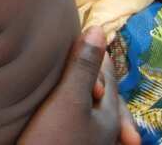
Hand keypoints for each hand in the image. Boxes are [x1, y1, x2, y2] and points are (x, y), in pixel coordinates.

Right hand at [19, 27, 139, 144]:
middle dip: (98, 73)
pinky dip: (71, 107)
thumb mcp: (70, 99)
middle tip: (93, 54)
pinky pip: (74, 120)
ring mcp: (86, 140)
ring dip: (85, 90)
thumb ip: (84, 66)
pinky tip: (60, 108)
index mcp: (107, 114)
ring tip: (80, 80)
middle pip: (102, 93)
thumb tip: (100, 28)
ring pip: (88, 108)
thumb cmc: (53, 139)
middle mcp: (102, 129)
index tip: (90, 31)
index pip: (108, 74)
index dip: (97, 51)